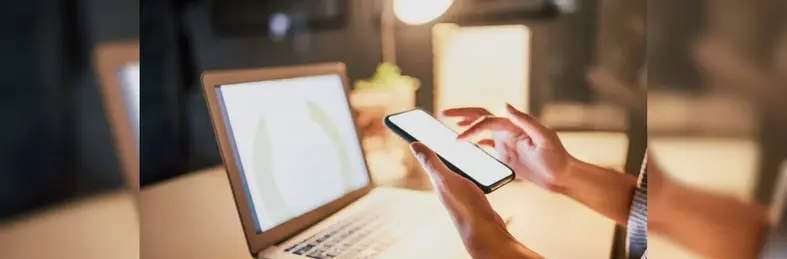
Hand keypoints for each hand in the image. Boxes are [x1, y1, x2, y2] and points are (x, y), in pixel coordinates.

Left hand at [410, 142, 541, 258]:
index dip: (423, 140)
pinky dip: (472, 168)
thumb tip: (413, 143)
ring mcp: (459, 191)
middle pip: (442, 161)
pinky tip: (479, 165)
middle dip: (440, 146)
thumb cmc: (466, 204)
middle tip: (438, 130)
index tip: (418, 125)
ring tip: (460, 144)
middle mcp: (446, 186)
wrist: (486, 231)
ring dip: (458, 157)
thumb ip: (431, 162)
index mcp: (439, 179)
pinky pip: (470, 177)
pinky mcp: (473, 196)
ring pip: (457, 169)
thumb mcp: (446, 178)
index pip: (428, 156)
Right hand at [441, 104, 574, 191]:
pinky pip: (486, 144)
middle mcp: (508, 129)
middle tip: (442, 113)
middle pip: (480, 116)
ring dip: (465, 125)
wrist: (563, 176)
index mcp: (515, 124)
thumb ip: (525, 121)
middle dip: (461, 113)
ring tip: (448, 124)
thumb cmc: (557, 158)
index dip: (470, 130)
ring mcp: (506, 141)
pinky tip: (463, 146)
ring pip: (481, 128)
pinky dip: (473, 143)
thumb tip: (504, 105)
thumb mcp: (544, 138)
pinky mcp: (506, 153)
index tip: (456, 141)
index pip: (487, 122)